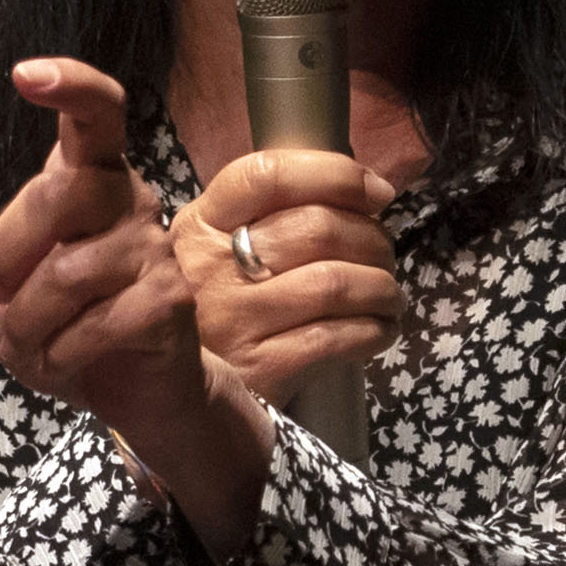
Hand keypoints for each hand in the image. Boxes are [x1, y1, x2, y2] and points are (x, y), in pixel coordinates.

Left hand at [0, 62, 263, 554]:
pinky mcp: (170, 299)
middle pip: (56, 195)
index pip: (95, 108)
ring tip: (40, 342)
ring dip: (30, 325)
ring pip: (68, 272)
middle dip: (9, 261)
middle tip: (11, 298)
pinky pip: (98, 324)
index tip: (25, 75)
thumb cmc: (60, 318)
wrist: (129, 387)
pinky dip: (64, 354)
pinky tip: (69, 359)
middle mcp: (128, 197)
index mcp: (84, 175)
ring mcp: (154, 247)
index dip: (69, 84)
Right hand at [174, 141, 406, 423]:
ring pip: (335, 282)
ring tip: (388, 295)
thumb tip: (360, 193)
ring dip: (382, 287)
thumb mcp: (214, 250)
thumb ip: (265, 214)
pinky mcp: (259, 368)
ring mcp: (233, 319)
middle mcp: (210, 268)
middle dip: (372, 239)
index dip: (335, 175)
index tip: (379, 192)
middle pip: (316, 228)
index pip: (268, 175)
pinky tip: (380, 329)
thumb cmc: (215, 306)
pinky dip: (375, 330)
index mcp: (199, 225)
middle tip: (385, 257)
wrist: (176, 391)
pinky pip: (337, 338)